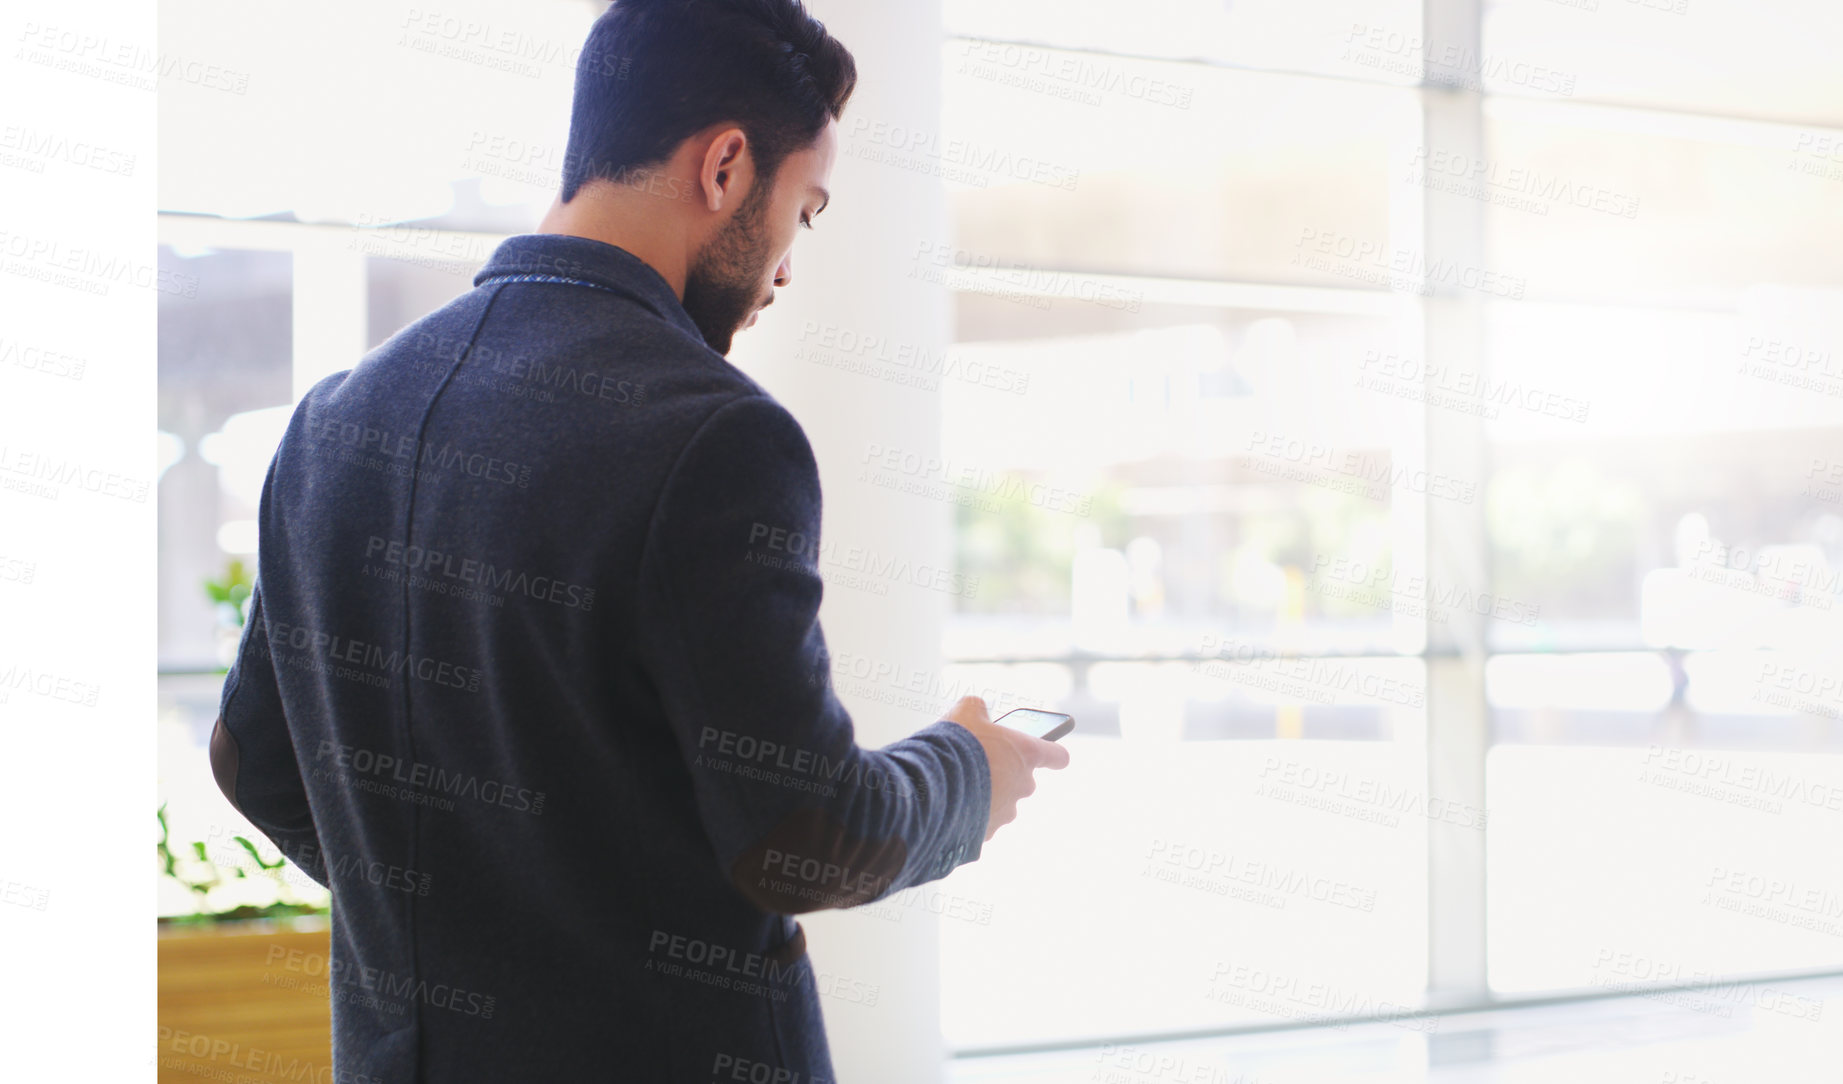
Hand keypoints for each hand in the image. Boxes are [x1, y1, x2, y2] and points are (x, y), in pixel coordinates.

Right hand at [940, 696, 1071, 840]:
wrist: (932, 787)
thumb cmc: (954, 745)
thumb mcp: (965, 711)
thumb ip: (978, 708)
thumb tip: (977, 710)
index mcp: (1026, 753)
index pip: (1057, 756)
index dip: (1052, 754)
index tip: (1048, 755)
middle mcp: (1023, 784)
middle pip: (1023, 780)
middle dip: (1003, 773)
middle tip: (979, 764)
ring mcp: (1007, 811)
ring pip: (1002, 802)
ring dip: (987, 795)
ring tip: (960, 785)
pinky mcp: (989, 831)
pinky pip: (983, 821)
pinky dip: (970, 814)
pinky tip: (952, 803)